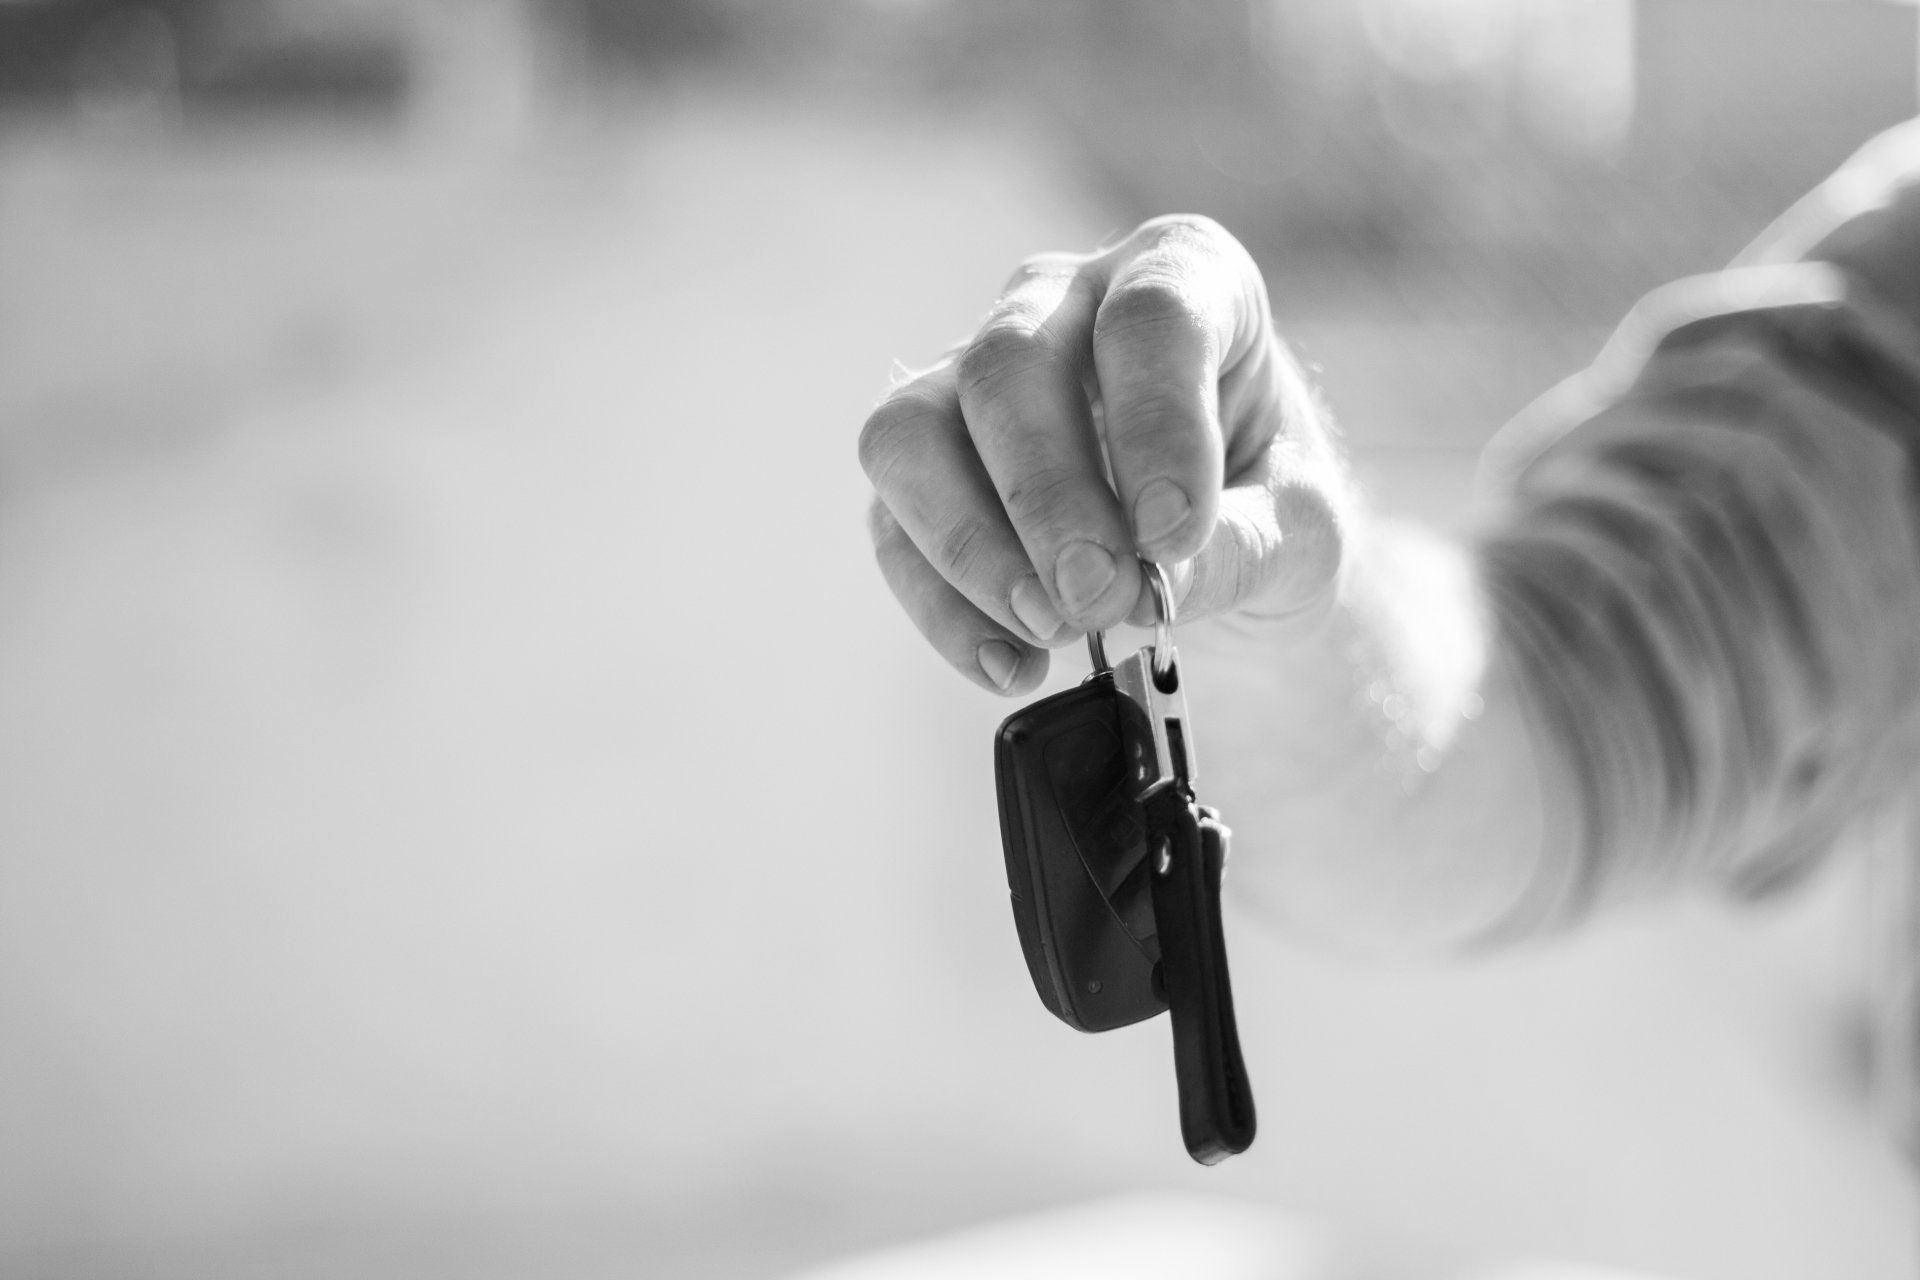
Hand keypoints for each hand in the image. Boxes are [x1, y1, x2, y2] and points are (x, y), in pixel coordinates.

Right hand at [860, 215, 1351, 693]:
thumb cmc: (1269, 507)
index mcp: (1182, 274)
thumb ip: (1242, 548)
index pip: (1149, 316)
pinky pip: (892, 524)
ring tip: (1050, 629)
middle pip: (1006, 367)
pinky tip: (1014, 663)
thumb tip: (1143, 585)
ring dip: (970, 545)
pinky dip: (944, 607)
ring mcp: (973, 376)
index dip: (1156, 425)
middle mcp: (1063, 303)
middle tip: (1100, 598)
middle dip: (1047, 497)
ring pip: (911, 431)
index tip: (1175, 535)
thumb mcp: (1302, 532)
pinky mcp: (924, 465)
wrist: (1225, 549)